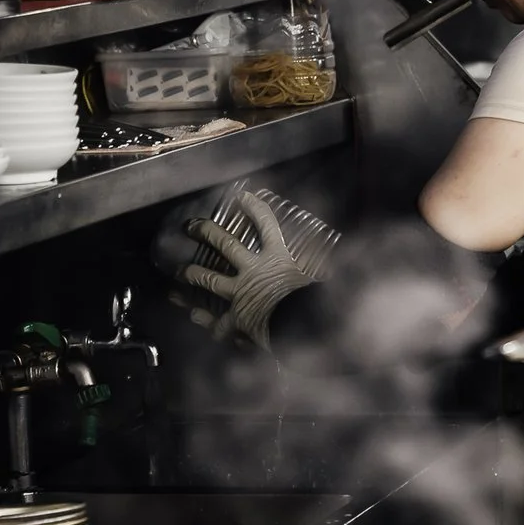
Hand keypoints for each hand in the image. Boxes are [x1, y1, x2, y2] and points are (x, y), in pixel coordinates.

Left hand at [179, 190, 334, 348]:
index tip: (243, 196)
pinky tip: (196, 318)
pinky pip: (218, 322)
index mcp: (277, 258)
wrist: (298, 329)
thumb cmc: (313, 303)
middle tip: (190, 226)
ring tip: (179, 272)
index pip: (267, 225)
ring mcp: (240, 293)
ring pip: (210, 279)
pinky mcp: (236, 318)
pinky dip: (209, 322)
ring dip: (193, 274)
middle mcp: (253, 270)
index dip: (255, 209)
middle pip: (226, 245)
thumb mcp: (320, 280)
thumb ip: (324, 271)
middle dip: (207, 233)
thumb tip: (344, 265)